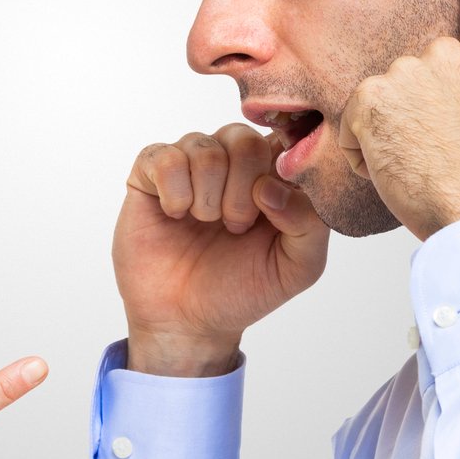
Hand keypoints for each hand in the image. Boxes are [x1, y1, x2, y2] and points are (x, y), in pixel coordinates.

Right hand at [114, 123, 329, 375]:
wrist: (186, 321)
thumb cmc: (243, 289)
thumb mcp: (298, 267)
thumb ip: (309, 223)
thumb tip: (272, 187)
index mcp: (271, 174)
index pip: (285, 137)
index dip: (281, 163)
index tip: (272, 203)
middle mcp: (231, 161)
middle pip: (243, 138)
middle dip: (241, 190)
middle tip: (235, 226)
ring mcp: (190, 164)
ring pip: (204, 147)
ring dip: (207, 196)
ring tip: (205, 224)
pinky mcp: (150, 173)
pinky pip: (165, 158)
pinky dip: (175, 192)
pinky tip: (176, 215)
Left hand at [334, 0, 459, 240]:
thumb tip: (447, 109)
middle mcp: (450, 56)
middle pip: (407, 76)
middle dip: (406, 114)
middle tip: (436, 153)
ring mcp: (410, 72)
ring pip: (377, 102)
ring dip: (384, 136)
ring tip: (421, 165)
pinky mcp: (375, 95)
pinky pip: (352, 127)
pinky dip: (363, 154)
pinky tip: (397, 169)